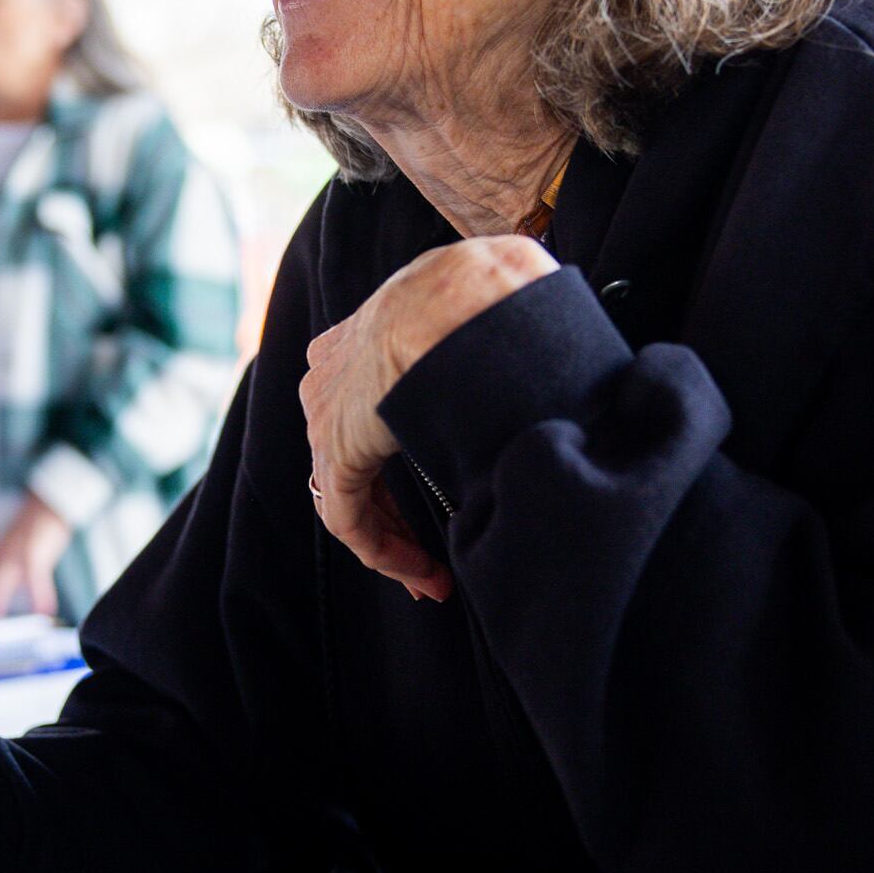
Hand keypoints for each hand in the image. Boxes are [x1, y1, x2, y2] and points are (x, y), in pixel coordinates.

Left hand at [0, 493, 69, 618]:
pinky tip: (44, 610)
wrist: (47, 505)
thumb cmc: (31, 532)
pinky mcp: (35, 551)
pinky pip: (36, 576)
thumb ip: (4, 573)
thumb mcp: (12, 552)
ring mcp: (16, 554)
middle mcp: (1, 556)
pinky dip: (40, 594)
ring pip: (2, 580)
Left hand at [301, 235, 555, 600]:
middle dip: (395, 515)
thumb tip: (544, 359)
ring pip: (351, 496)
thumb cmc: (486, 294)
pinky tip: (423, 572)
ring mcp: (329, 417)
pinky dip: (385, 552)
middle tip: (431, 556)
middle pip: (356, 461)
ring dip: (394, 542)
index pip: (368, 414)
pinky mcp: (337, 452)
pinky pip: (348, 519)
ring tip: (433, 578)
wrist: (461, 297)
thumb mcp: (481, 314)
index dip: (398, 459)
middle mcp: (333, 380)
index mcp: (362, 340)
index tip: (439, 488)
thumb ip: (491, 343)